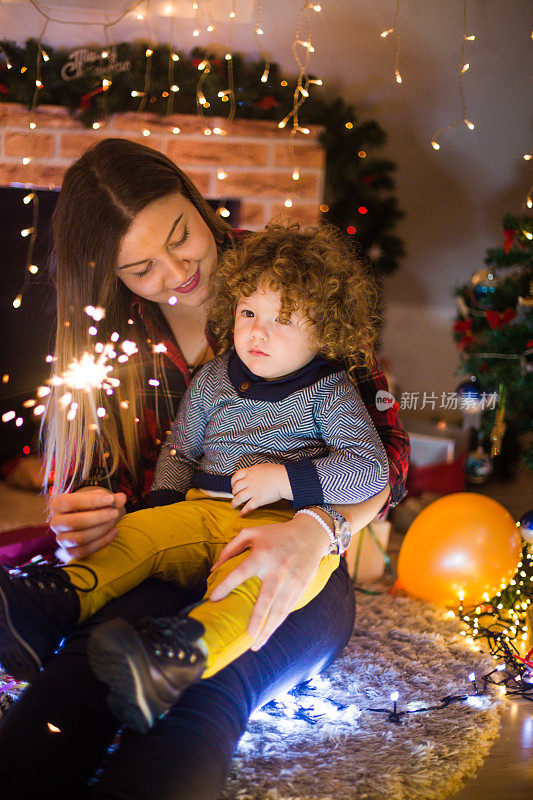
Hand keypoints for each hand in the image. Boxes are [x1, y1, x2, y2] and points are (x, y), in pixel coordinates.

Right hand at [49, 488, 126, 559]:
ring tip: (112, 521)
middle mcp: (56, 522)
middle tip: (114, 512)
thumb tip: (121, 498)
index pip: (71, 502)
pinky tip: (114, 531)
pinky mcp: (70, 551)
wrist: (86, 520)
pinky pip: (86, 550)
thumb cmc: (91, 506)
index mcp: (58, 504)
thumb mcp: (99, 498)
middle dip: (98, 517)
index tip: (110, 499)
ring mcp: (62, 539)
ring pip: (80, 538)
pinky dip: (103, 541)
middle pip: (74, 522)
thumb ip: (110, 498)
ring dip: (100, 529)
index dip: (92, 500)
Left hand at [209, 512, 330, 648]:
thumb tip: (213, 569)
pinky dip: (278, 622)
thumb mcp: (252, 533)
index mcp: (262, 555)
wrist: (310, 533)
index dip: (226, 585)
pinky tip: (269, 632)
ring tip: (256, 644)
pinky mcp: (300, 587)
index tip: (213, 599)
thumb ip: (230, 548)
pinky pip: (288, 608)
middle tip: (248, 636)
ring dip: (269, 628)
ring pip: (279, 609)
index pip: (240, 572)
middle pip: (266, 598)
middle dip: (258, 619)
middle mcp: (277, 570)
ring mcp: (291, 580)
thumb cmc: (276, 534)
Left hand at [230, 463, 291, 515]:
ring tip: (234, 506)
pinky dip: (243, 511)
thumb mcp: (263, 467)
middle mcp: (249, 481)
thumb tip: (253, 473)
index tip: (234, 485)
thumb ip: (255, 471)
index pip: (236, 476)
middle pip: (236, 488)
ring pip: (238, 498)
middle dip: (234, 493)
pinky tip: (241, 514)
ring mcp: (253, 491)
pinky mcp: (258, 500)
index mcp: (250, 472)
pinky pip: (247, 507)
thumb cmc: (277, 472)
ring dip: (234, 503)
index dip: (233, 482)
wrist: (284, 479)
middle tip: (235, 496)